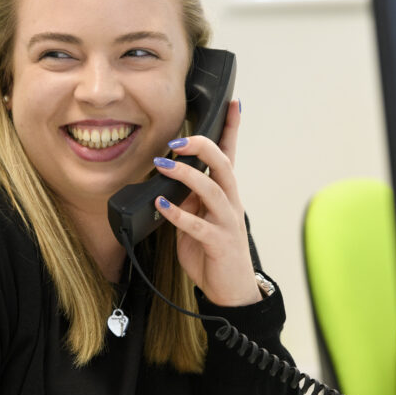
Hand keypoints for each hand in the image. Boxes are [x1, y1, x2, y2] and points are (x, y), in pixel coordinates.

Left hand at [153, 100, 260, 306]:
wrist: (230, 292)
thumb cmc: (213, 255)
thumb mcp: (196, 222)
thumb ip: (187, 202)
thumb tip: (169, 185)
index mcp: (225, 195)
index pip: (230, 155)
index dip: (232, 128)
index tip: (233, 102)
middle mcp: (230, 204)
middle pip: (224, 165)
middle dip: (202, 147)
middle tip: (178, 139)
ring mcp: (227, 223)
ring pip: (212, 190)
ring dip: (187, 175)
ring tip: (163, 165)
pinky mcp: (219, 244)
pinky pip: (198, 225)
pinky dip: (178, 214)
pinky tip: (162, 206)